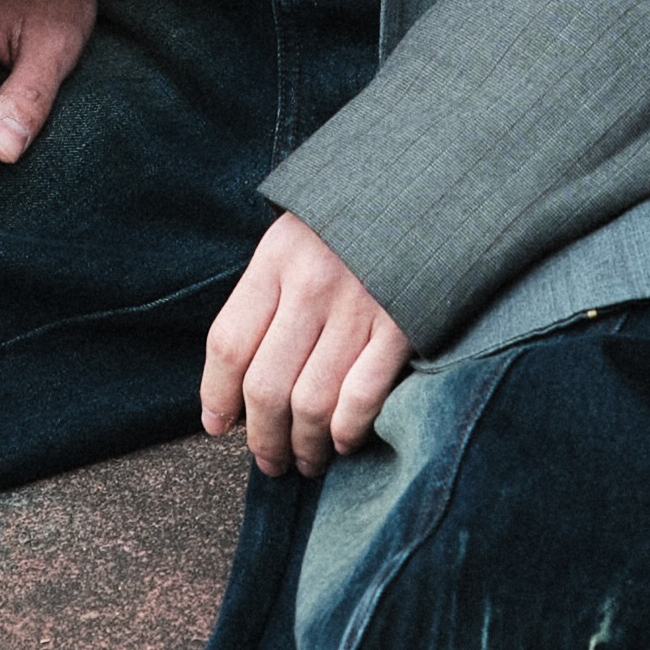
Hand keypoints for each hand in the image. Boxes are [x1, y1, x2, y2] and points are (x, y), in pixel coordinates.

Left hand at [202, 213, 407, 474]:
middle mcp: (312, 285)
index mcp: (277, 258)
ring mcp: (360, 307)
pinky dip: (348, 430)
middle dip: (263, 438)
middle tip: (269, 461)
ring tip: (305, 462)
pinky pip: (363, 396)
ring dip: (304, 446)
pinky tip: (343, 442)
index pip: (229, 344)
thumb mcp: (298, 236)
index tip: (218, 426)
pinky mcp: (404, 326)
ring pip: (311, 401)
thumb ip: (270, 294)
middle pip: (266, 386)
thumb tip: (241, 382)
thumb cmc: (356, 221)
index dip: (217, 396)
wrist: (432, 187)